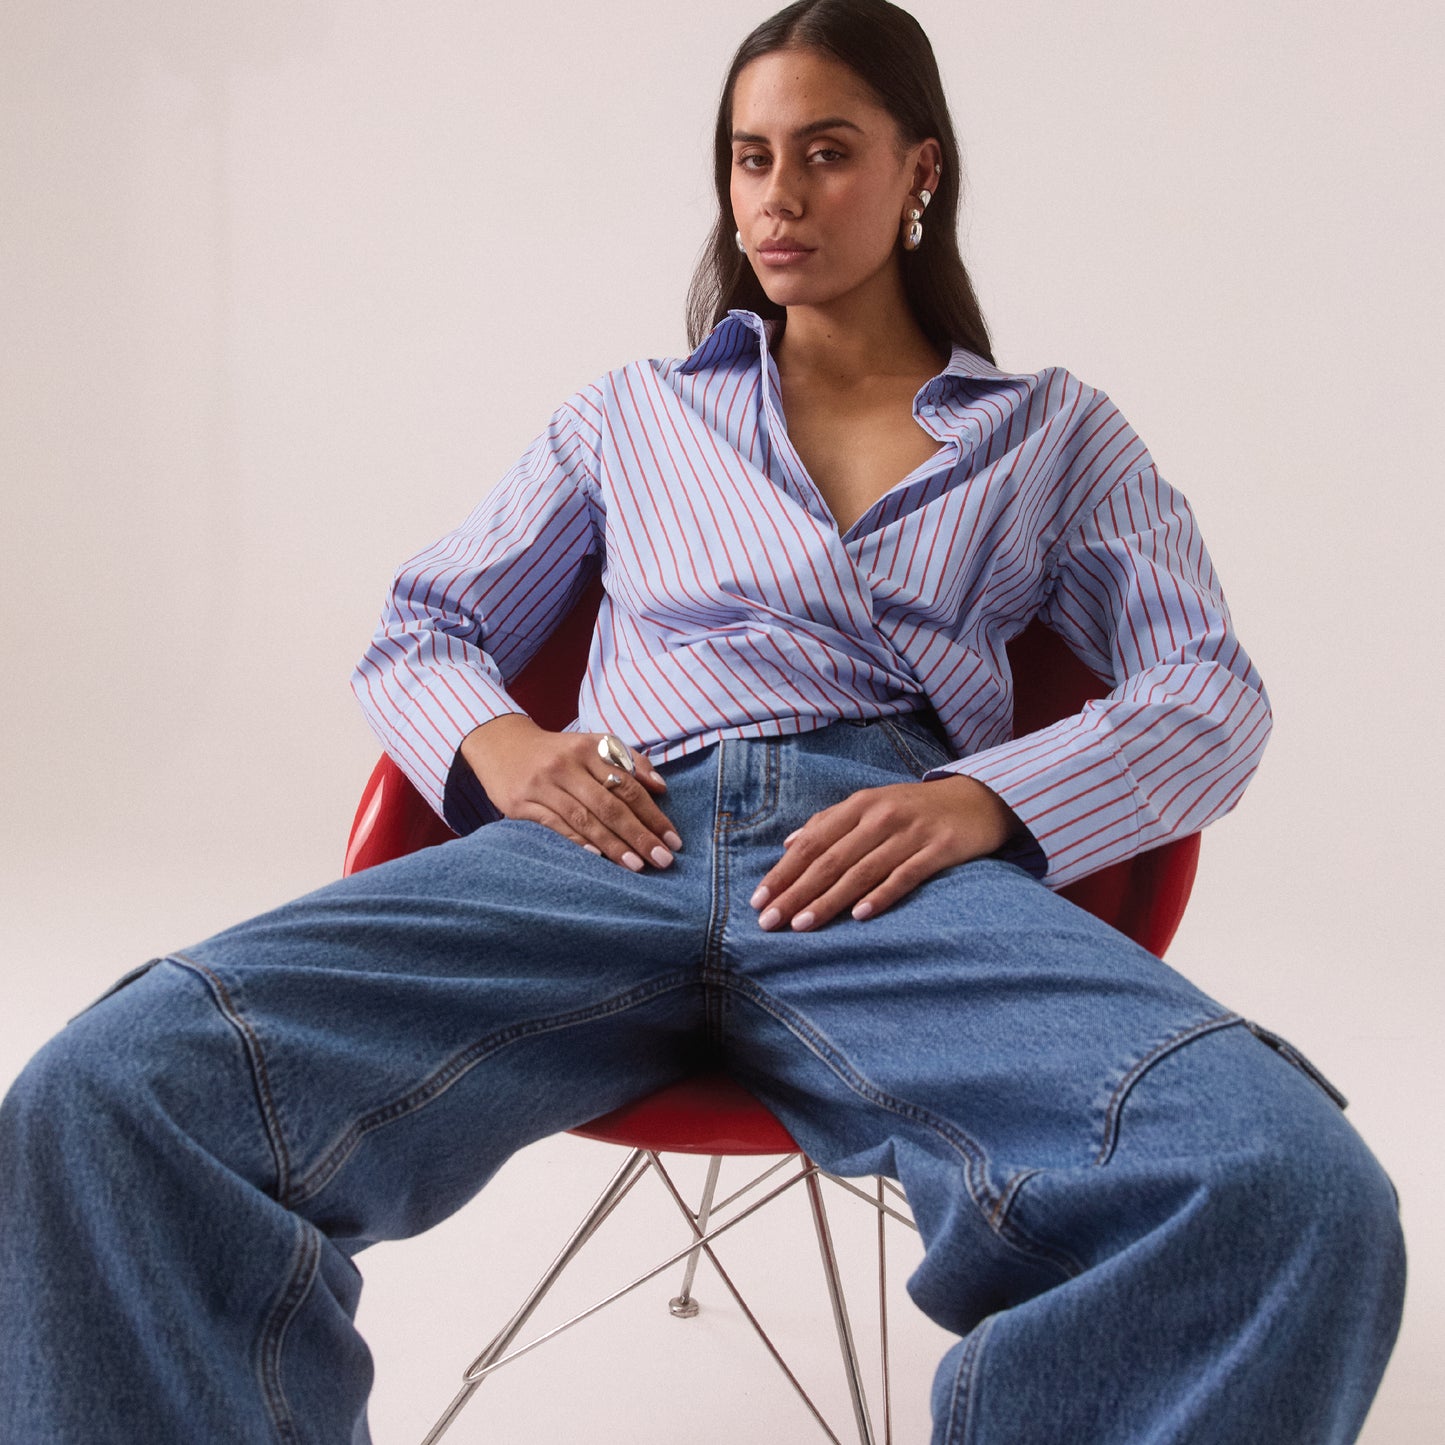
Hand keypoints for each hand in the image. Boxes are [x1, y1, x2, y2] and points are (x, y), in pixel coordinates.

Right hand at [459, 714, 681, 871]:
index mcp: (590, 749)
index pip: (629, 786)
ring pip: (585, 819)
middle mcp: (567, 765)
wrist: (501, 744)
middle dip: (640, 835)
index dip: (653, 815)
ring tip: (636, 866)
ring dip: (613, 845)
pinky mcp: (522, 803)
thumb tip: (660, 788)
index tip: (673, 840)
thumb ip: (629, 761)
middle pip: (610, 805)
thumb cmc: (558, 751)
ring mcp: (543, 785)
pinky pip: (555, 825)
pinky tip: (596, 857)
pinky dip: (577, 841)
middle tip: (662, 860)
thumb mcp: (593, 745)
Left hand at [750, 774, 1021, 930]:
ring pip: (861, 870)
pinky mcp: (940, 848)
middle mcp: (880, 816)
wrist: (979, 798)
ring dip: (828, 900)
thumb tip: (788, 844)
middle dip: (796, 892)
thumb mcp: (871, 805)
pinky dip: (881, 895)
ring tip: (802, 925)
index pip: (812, 842)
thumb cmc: (915, 808)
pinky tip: (859, 916)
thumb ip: (830, 822)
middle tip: (770, 922)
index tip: (759, 900)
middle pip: (830, 859)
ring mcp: (911, 832)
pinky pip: (906, 875)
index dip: (784, 871)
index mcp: (859, 804)